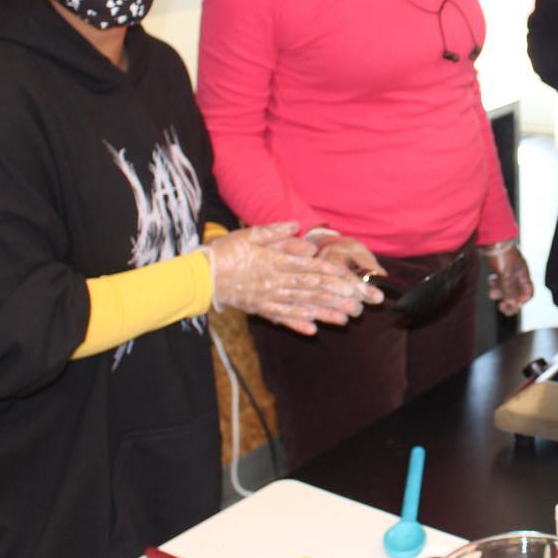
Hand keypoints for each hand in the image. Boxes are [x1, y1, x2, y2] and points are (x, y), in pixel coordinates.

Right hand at [201, 222, 377, 334]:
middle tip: (357, 303)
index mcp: (273, 262)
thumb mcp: (249, 234)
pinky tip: (313, 330)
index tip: (347, 279)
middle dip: (335, 296)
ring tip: (344, 319)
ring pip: (300, 306)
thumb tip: (296, 227)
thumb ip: (274, 232)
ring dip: (323, 313)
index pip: (307, 268)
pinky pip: (281, 318)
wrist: (200, 276)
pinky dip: (297, 325)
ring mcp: (267, 298)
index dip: (328, 273)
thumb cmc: (225, 251)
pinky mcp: (259, 309)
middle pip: (309, 289)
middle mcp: (274, 282)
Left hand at [480, 239, 533, 315]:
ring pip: (507, 288)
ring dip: (500, 292)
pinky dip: (496, 284)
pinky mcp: (501, 268)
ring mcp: (509, 271)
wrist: (492, 237)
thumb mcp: (505, 274)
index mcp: (523, 275)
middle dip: (508, 300)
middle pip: (517, 293)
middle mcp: (518, 274)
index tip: (512, 305)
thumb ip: (509, 290)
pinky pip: (500, 281)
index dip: (521, 301)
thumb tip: (513, 304)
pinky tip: (491, 280)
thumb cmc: (502, 254)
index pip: (528, 293)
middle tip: (500, 306)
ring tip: (492, 292)